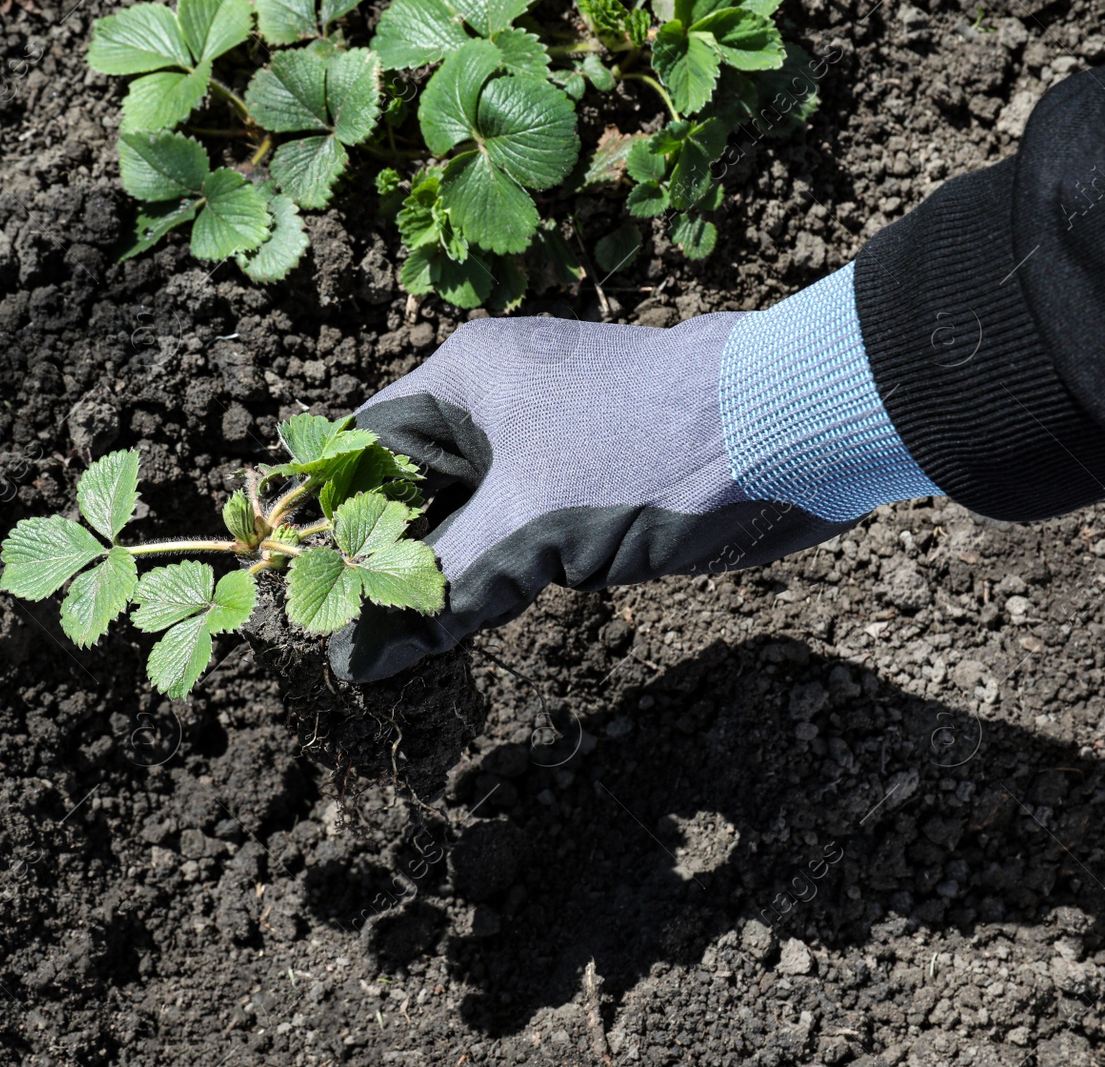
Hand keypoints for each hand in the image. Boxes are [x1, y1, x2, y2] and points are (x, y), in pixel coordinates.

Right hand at [329, 265, 933, 682]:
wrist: (794, 429)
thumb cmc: (649, 453)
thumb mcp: (528, 527)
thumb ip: (437, 593)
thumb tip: (354, 662)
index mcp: (462, 379)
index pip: (360, 449)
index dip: (329, 519)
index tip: (309, 591)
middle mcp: (494, 399)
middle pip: (409, 484)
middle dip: (384, 556)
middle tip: (350, 636)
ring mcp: (547, 435)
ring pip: (467, 511)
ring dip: (442, 572)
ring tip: (400, 645)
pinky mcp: (591, 474)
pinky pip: (518, 526)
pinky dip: (495, 571)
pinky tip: (476, 619)